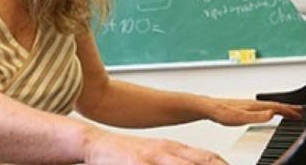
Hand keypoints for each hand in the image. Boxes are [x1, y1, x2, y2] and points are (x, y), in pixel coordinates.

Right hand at [84, 129, 226, 164]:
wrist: (96, 143)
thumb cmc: (127, 155)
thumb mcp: (157, 154)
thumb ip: (180, 160)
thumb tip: (205, 163)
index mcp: (175, 148)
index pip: (210, 158)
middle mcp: (168, 151)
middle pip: (203, 162)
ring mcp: (153, 157)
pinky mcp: (137, 163)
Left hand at [203, 97, 302, 125]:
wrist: (209, 107)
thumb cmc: (222, 112)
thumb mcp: (240, 117)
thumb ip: (256, 117)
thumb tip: (271, 114)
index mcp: (255, 105)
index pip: (276, 107)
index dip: (289, 110)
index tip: (299, 113)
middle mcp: (254, 103)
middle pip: (275, 105)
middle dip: (289, 108)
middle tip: (300, 112)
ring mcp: (249, 104)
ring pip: (270, 105)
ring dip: (281, 108)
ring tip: (289, 111)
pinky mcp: (245, 107)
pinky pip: (263, 108)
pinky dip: (271, 109)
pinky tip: (269, 113)